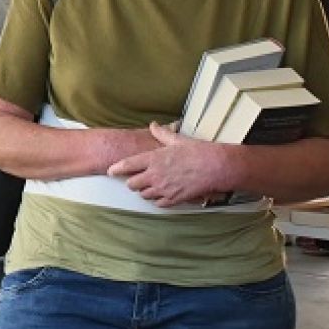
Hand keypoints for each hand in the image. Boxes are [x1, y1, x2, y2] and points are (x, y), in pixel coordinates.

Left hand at [107, 122, 238, 207]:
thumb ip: (162, 134)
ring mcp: (164, 189)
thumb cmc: (199, 151)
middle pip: (131, 184)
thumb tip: (153, 125)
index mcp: (153, 159)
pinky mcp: (174, 199)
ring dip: (145, 191)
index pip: (126, 165)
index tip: (110, 171)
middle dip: (132, 182)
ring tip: (151, 186)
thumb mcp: (178, 140)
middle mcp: (155, 175)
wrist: (217, 167)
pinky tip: (163, 194)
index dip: (116, 169)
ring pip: (143, 195)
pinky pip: (158, 204)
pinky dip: (158, 200)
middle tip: (137, 178)